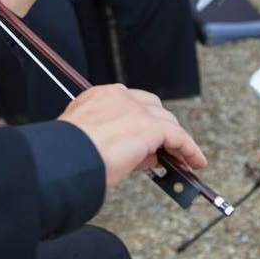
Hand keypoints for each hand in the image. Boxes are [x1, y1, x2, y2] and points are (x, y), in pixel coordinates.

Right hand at [59, 84, 206, 187]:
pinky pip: (178, 136)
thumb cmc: (67, 155)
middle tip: (164, 151)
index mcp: (99, 96)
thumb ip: (114, 141)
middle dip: (160, 128)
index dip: (141, 121)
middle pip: (152, 108)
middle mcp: (119, 97)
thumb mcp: (88, 141)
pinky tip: (194, 162)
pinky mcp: (150, 126)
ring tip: (183, 160)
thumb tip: (142, 156)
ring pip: (166, 121)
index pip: (129, 104)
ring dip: (175, 140)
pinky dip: (188, 149)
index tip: (146, 139)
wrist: (65, 157)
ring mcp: (136, 109)